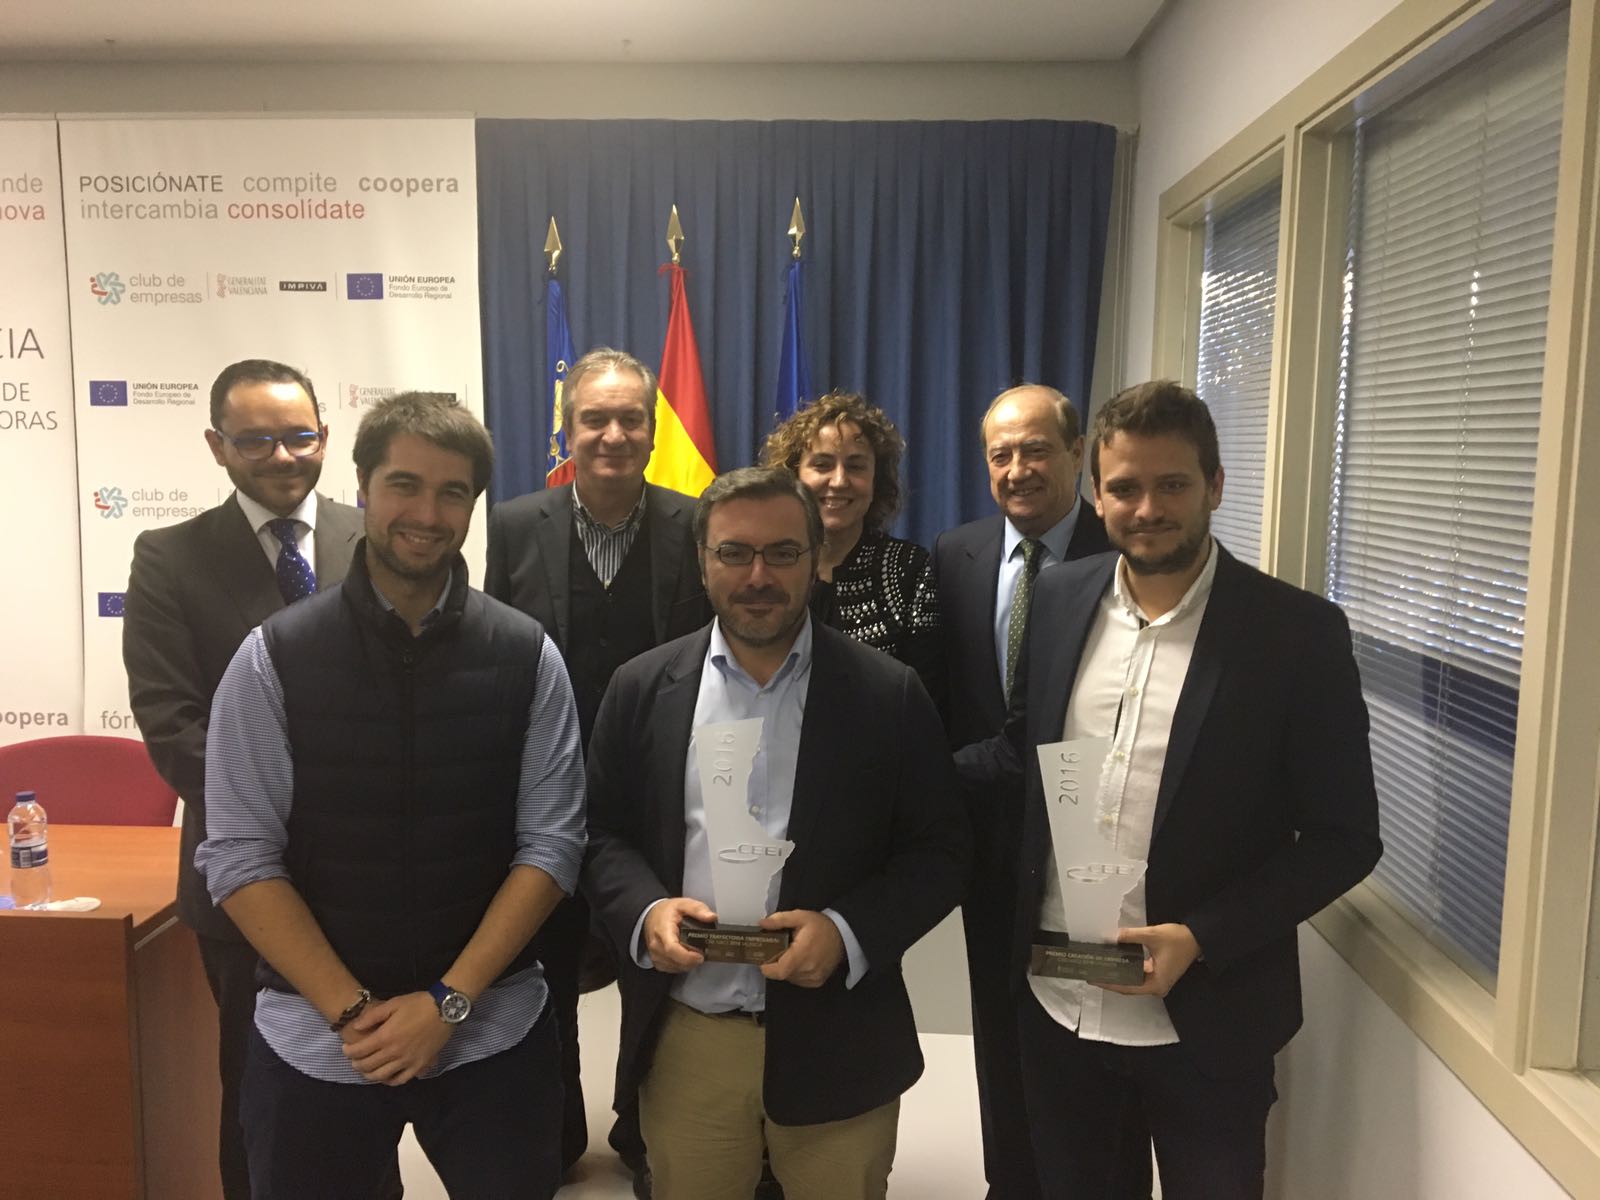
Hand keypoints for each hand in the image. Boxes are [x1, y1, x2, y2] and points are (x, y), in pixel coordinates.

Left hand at [339, 992, 453, 1084]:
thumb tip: (356, 1027)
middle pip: (368, 1066)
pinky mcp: (419, 1065)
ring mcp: (407, 1061)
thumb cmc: (418, 1004)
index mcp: (385, 1036)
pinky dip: (390, 1081)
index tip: (346, 1049)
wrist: (444, 1009)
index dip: (349, 1051)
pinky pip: (401, 1079)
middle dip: (357, 1064)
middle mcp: (394, 1052)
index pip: (360, 1051)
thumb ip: (373, 1016)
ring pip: (382, 1076)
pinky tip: (386, 1077)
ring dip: (370, 1075)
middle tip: (354, 1060)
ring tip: (366, 1070)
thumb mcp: (393, 1003)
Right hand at [644, 897, 716, 972]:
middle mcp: (657, 945)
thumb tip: (711, 917)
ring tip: (695, 952)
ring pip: (675, 967)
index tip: (700, 955)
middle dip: (692, 960)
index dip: (687, 956)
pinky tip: (686, 957)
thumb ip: (698, 909)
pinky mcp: (657, 962)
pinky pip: (672, 969)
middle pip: (676, 961)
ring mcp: (656, 955)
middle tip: (702, 952)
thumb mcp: (683, 904)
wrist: (651, 915)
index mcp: (663, 930)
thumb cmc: (666, 911)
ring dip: (688, 964)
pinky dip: (682, 966)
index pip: (672, 949)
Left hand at [758, 910, 844, 987]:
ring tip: (789, 955)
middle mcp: (808, 969)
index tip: (762, 960)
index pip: (779, 971)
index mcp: (802, 953)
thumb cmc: (821, 926)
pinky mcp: (817, 981)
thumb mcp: (800, 916)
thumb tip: (762, 924)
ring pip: (790, 978)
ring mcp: (813, 977)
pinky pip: (799, 981)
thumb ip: (779, 920)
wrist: (843, 935)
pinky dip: (794, 973)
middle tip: (776, 952)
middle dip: (775, 965)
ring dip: (785, 969)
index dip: (767, 968)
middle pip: (782, 974)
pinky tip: (798, 961)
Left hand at [1098, 923, 1200, 997]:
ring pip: (1133, 981)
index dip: (1108, 983)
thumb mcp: (1152, 935)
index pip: (1126, 987)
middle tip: (1091, 971)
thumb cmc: (1178, 939)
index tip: (1092, 979)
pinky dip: (1127, 969)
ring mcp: (1157, 982)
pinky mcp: (1158, 975)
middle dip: (1110, 979)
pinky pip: (1139, 975)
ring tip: (1099, 967)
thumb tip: (1109, 937)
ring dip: (1118, 974)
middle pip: (1128, 986)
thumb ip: (1130, 936)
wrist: (1198, 937)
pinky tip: (1115, 961)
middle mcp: (1156, 987)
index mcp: (1155, 984)